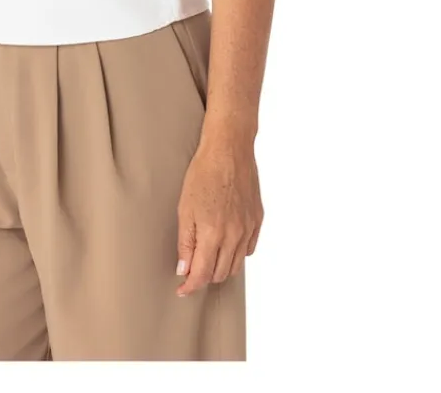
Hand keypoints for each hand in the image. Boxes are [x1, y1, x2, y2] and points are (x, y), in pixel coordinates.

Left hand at [175, 131, 262, 295]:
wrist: (229, 149)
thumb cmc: (203, 173)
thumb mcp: (185, 207)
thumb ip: (185, 242)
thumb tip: (184, 269)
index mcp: (213, 233)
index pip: (202, 274)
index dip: (190, 286)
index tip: (182, 290)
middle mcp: (234, 236)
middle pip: (221, 274)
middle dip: (205, 277)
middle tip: (192, 271)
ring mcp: (249, 229)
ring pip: (237, 265)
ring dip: (221, 268)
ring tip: (208, 259)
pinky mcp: (258, 220)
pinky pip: (249, 248)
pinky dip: (237, 253)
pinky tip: (227, 245)